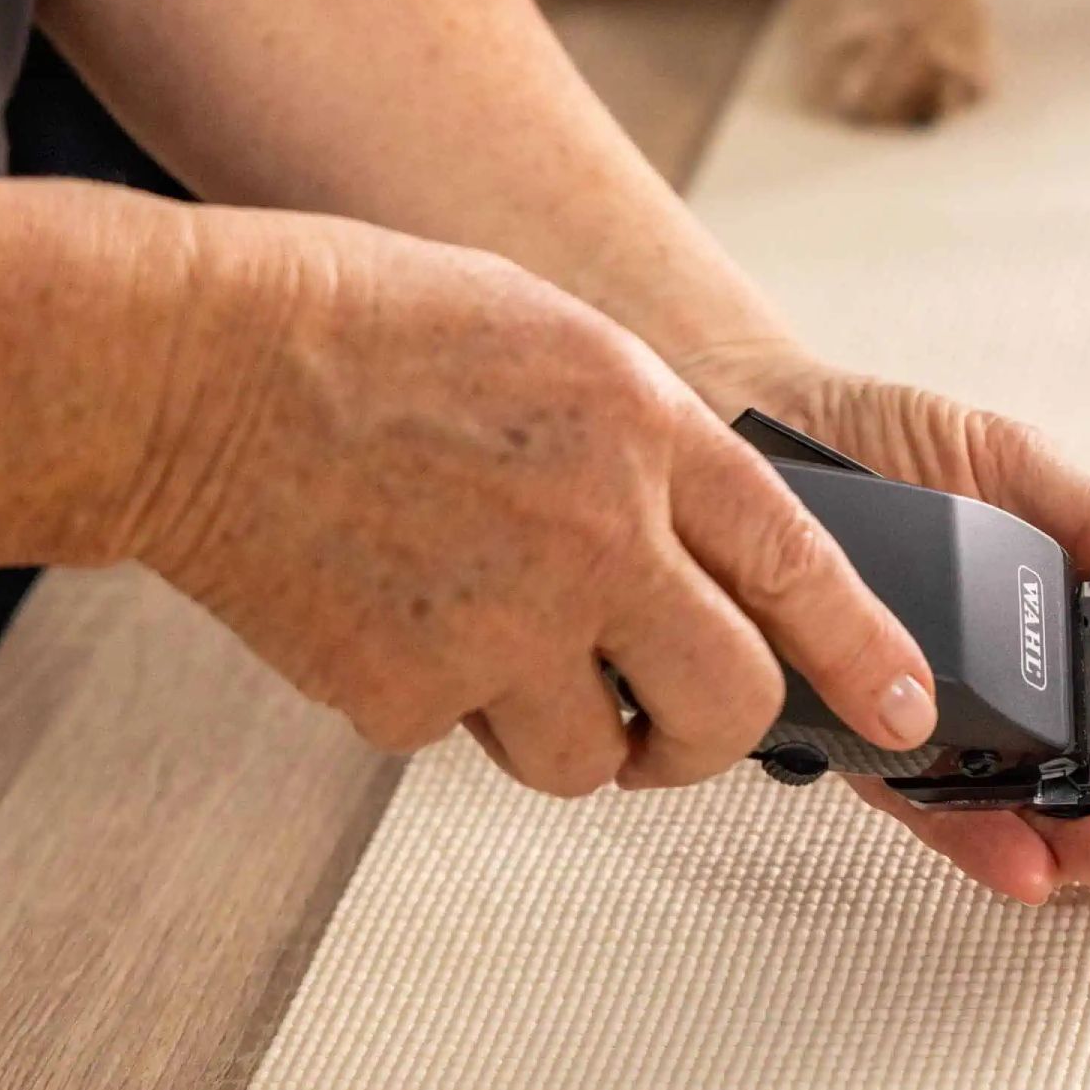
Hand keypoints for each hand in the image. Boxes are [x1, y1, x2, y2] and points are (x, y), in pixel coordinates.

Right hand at [132, 215, 938, 794]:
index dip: (867, 655)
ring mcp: (504, 623)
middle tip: (683, 726)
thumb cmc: (361, 332)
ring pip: (595, 757)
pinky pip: (466, 744)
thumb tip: (707, 559)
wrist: (187, 369)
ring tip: (499, 646)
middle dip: (719, 738)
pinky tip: (398, 616)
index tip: (902, 711)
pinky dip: (443, 707)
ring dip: (567, 730)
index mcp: (649, 429)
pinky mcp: (406, 692)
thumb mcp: (561, 344)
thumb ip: (651, 451)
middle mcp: (600, 533)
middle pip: (731, 703)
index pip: (805, 568)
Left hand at [672, 341, 1089, 906]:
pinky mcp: (879, 750)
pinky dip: (991, 849)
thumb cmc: (888, 443)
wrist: (759, 428)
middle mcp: (1030, 702)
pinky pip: (940, 818)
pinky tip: (1030, 864)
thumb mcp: (1017, 467)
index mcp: (1084, 637)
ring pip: (1047, 832)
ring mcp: (960, 734)